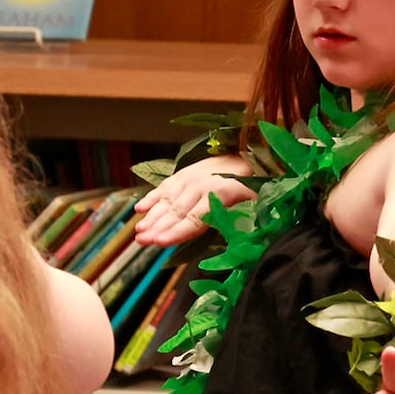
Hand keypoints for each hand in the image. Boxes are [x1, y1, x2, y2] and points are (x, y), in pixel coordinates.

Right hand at [133, 155, 255, 244]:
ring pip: (166, 201)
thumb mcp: (255, 201)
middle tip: (142, 241)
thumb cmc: (255, 181)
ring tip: (138, 230)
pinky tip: (140, 209)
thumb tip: (234, 237)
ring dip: (151, 217)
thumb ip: (242, 218)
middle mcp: (200, 185)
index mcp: (218, 195)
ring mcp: (190, 178)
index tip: (160, 242)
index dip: (176, 233)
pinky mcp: (184, 173)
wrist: (249, 151)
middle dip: (157, 228)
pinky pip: (164, 187)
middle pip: (175, 213)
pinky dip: (151, 197)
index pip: (194, 220)